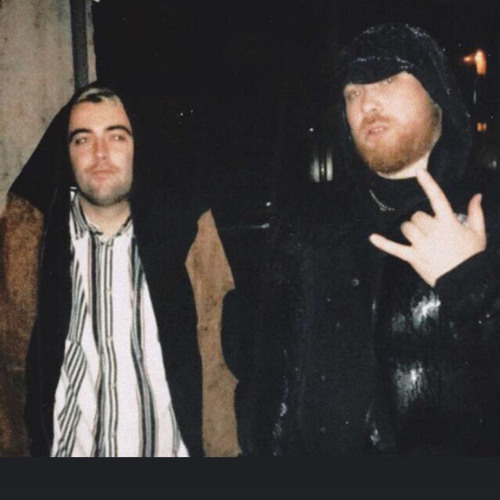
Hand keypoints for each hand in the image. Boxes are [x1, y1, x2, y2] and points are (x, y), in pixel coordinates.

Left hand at [369, 169, 485, 286]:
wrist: (467, 281)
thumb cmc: (472, 257)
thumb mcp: (479, 233)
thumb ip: (476, 213)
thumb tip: (477, 196)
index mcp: (449, 223)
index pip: (437, 198)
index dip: (428, 184)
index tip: (420, 172)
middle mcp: (433, 231)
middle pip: (417, 216)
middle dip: (420, 221)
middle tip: (429, 231)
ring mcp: (421, 244)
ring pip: (406, 227)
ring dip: (410, 230)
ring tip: (419, 238)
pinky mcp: (413, 257)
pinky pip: (395, 248)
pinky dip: (383, 243)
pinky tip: (372, 237)